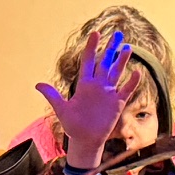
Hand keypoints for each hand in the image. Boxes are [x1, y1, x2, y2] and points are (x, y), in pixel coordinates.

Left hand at [36, 29, 129, 168]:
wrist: (85, 140)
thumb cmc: (72, 125)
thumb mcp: (61, 109)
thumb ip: (52, 95)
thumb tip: (37, 85)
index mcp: (84, 84)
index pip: (89, 61)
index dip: (92, 47)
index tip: (96, 33)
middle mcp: (98, 86)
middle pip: (105, 63)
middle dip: (111, 48)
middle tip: (118, 34)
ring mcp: (108, 93)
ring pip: (116, 73)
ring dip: (122, 61)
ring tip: (128, 48)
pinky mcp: (117, 103)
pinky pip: (126, 90)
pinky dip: (131, 82)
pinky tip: (137, 72)